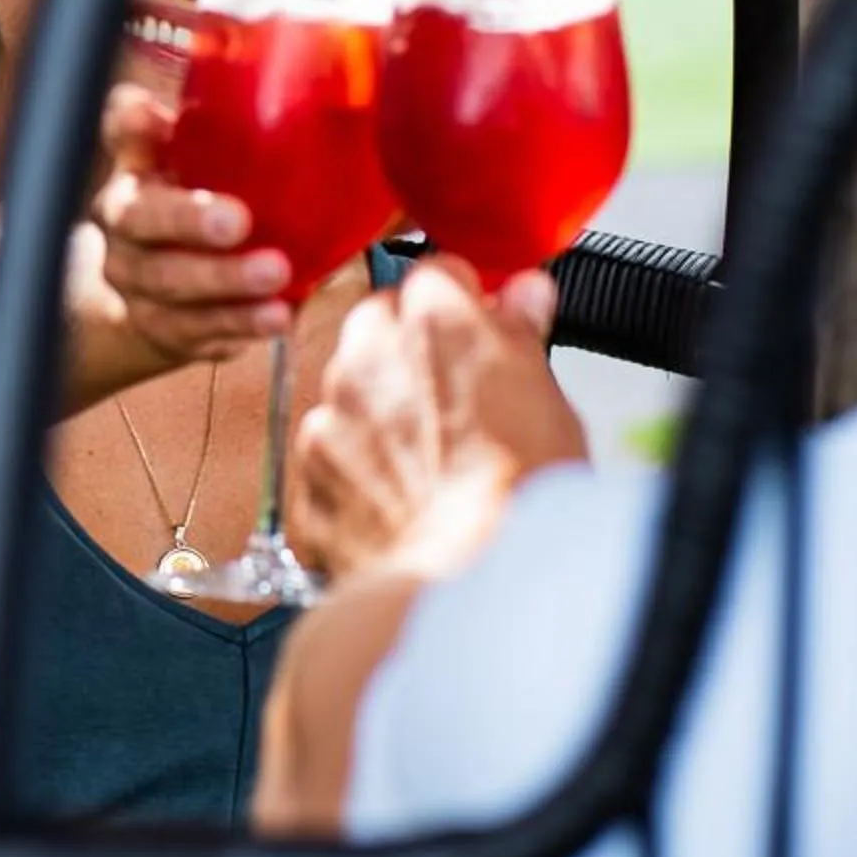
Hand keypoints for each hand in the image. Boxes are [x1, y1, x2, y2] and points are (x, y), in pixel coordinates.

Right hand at [89, 83, 294, 365]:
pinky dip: (237, 324)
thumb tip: (350, 100)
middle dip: (187, 219)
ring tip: (276, 275)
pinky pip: (194, 330)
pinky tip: (275, 316)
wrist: (158, 292)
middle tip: (238, 221)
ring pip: (168, 282)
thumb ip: (255, 135)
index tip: (152, 117)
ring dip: (223, 281)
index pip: (122, 128)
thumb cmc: (207, 204)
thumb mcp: (219, 163)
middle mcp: (123, 217)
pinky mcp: (158, 325)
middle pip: (139, 216)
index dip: (131, 122)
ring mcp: (134, 277)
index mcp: (139, 162)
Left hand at [290, 256, 586, 580]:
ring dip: (379, 412)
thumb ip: (522, 334)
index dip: (464, 304)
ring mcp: (331, 413)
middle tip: (456, 400)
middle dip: (410, 351)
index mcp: (436, 317)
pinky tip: (399, 505)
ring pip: (350, 391)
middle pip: (381, 325)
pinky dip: (354, 474)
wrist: (465, 582)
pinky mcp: (307, 475)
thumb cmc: (520, 494)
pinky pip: (330, 457)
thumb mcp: (549, 398)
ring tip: (430, 464)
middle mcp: (370, 352)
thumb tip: (525, 295)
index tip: (482, 328)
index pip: (440, 274)